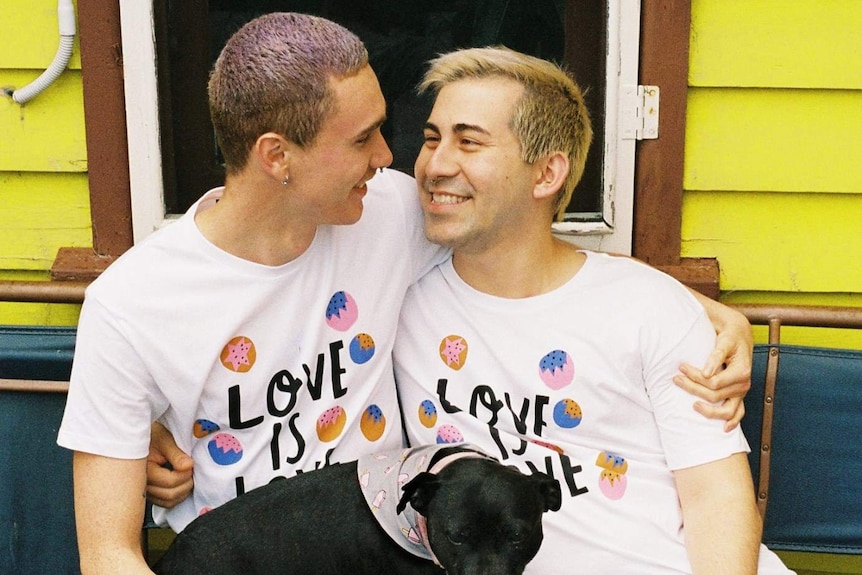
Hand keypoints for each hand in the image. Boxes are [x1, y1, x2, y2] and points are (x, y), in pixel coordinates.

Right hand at [146, 422, 194, 507]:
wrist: (140, 437)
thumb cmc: (151, 435)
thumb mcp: (164, 439)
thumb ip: (176, 454)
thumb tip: (188, 466)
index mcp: (143, 470)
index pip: (170, 481)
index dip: (185, 473)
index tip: (190, 462)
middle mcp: (141, 485)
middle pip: (170, 494)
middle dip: (186, 482)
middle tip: (190, 469)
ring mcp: (145, 491)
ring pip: (169, 501)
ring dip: (183, 490)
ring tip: (186, 474)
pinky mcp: (150, 494)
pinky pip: (166, 502)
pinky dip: (178, 495)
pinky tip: (180, 482)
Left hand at [676, 302, 752, 430]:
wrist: (739, 336)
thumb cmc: (730, 337)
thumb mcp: (724, 342)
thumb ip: (716, 356)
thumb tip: (706, 372)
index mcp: (742, 371)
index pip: (714, 382)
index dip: (695, 377)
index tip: (681, 368)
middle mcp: (744, 384)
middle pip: (715, 396)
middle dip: (693, 389)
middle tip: (676, 379)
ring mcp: (742, 392)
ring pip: (726, 411)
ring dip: (708, 411)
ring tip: (692, 405)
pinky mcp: (739, 396)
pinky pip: (738, 413)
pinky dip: (732, 422)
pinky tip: (722, 429)